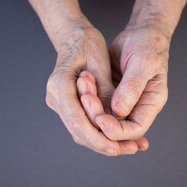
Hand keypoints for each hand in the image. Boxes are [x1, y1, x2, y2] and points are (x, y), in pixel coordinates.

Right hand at [45, 22, 145, 155]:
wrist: (73, 37)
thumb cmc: (86, 43)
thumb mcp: (100, 62)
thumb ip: (106, 91)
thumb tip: (117, 117)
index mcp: (59, 84)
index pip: (77, 121)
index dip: (98, 138)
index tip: (117, 147)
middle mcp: (55, 98)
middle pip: (78, 132)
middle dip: (104, 144)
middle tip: (130, 150)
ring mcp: (59, 103)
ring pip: (80, 132)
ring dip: (104, 142)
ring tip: (129, 147)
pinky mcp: (67, 106)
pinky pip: (83, 125)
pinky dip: (101, 133)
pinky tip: (119, 138)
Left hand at [93, 21, 169, 140]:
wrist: (140, 32)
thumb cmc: (149, 44)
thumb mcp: (143, 62)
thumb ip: (132, 87)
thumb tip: (118, 111)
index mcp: (151, 102)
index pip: (135, 129)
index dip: (117, 131)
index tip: (99, 119)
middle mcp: (137, 107)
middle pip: (117, 129)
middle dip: (98, 120)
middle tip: (85, 99)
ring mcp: (123, 102)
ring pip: (104, 118)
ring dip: (90, 109)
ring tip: (83, 87)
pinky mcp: (110, 94)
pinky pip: (97, 105)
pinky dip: (87, 99)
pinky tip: (81, 87)